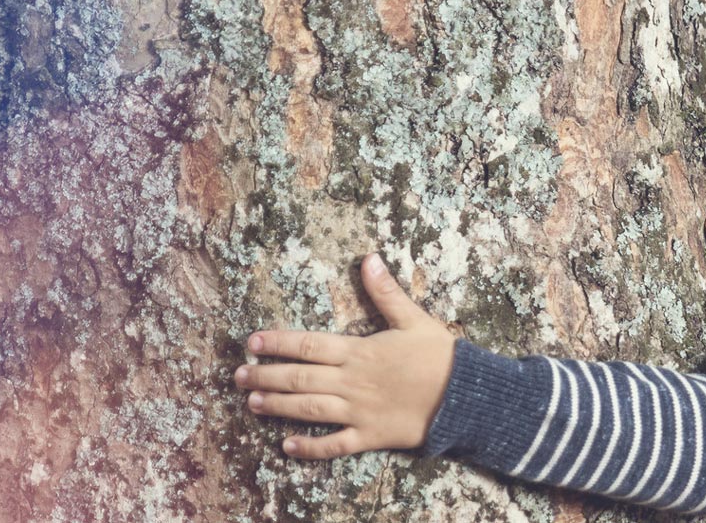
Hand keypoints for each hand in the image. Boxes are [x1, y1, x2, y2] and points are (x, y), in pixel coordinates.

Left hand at [233, 253, 456, 458]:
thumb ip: (386, 292)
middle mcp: (352, 381)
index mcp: (360, 351)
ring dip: (278, 406)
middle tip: (238, 376)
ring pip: (309, 409)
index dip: (278, 343)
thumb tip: (369, 259)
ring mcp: (359, 411)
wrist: (466, 396)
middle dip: (266, 376)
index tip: (252, 343)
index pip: (309, 344)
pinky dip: (311, 447)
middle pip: (300, 378)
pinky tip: (288, 446)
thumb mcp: (415, 318)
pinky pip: (335, 443)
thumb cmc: (441, 356)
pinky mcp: (371, 435)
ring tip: (253, 403)